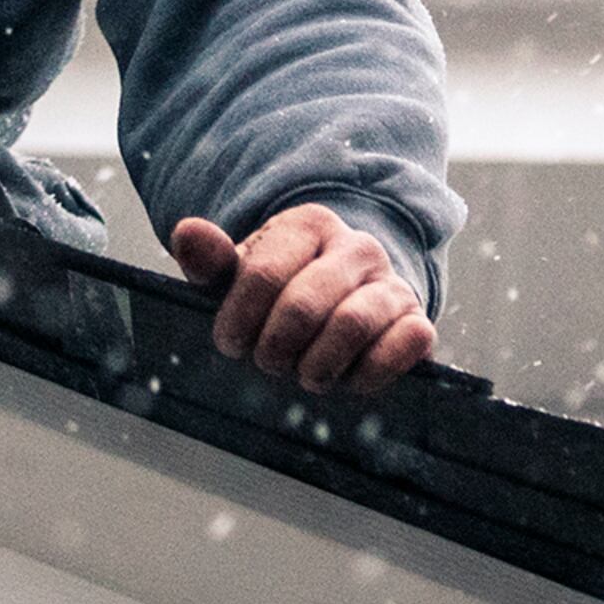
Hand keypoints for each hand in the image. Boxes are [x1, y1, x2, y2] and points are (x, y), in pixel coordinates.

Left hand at [169, 206, 433, 394]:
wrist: (344, 305)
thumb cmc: (281, 293)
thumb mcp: (241, 275)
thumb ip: (211, 261)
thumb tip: (186, 234)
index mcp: (307, 224)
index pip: (262, 275)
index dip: (237, 321)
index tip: (230, 344)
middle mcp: (355, 245)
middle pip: (302, 305)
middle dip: (275, 349)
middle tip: (269, 363)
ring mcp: (391, 281)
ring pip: (352, 324)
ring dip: (317, 366)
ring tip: (305, 375)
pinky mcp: (417, 317)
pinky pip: (406, 343)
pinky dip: (370, 373)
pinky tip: (349, 378)